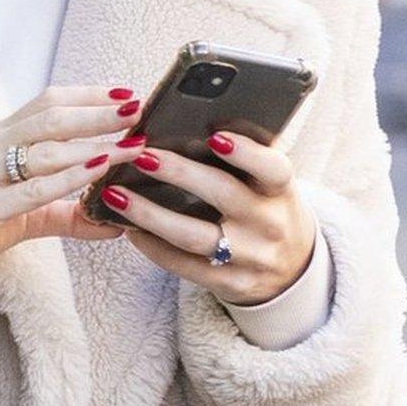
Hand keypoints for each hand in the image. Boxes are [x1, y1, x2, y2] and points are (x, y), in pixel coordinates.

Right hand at [0, 84, 145, 295]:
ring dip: (94, 144)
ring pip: (44, 149)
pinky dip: (70, 178)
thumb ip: (62, 212)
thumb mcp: (15, 215)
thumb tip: (114, 221)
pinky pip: (31, 189)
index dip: (87, 96)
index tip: (127, 95)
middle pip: (49, 117)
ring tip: (132, 143)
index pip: (45, 104)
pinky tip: (98, 172)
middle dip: (98, 111)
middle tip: (139, 108)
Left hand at [94, 130, 317, 304]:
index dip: (247, 153)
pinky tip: (128, 228)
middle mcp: (269, 224)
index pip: (272, 168)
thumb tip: (186, 121)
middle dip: (178, 173)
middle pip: (223, 194)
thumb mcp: (267, 187)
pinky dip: (152, 246)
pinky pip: (183, 265)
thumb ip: (240, 161)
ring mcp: (251, 258)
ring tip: (115, 194)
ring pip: (193, 235)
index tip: (215, 136)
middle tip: (140, 155)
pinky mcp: (230, 284)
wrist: (291, 272)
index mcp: (280, 192)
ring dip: (149, 214)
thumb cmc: (264, 211)